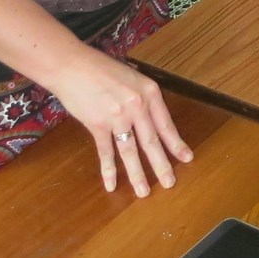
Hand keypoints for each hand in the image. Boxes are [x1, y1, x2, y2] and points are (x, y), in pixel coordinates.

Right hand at [48, 45, 192, 197]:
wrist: (72, 65)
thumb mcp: (132, 78)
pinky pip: (106, 152)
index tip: (187, 159)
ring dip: (138, 174)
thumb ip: (142, 99)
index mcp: (150, 92)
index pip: (166, 125)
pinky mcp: (97, 124)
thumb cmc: (101, 69)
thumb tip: (150, 120)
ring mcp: (117, 116)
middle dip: (162, 165)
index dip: (176, 144)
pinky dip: (108, 170)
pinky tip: (111, 184)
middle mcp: (137, 106)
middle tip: (170, 183)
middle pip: (152, 142)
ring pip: (131, 151)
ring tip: (144, 192)